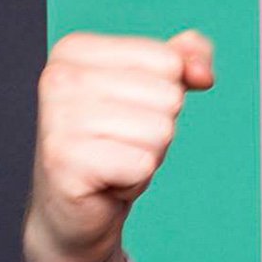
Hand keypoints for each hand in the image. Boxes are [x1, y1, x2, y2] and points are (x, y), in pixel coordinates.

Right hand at [23, 30, 213, 261]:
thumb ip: (184, 62)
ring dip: (148, 157)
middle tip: (121, 146)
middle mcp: (59, 77)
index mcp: (75, 49)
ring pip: (160, 131)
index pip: (168, 61)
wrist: (74, 212)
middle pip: (168, 97)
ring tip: (114, 164)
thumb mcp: (155, 95)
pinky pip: (143, 165)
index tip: (128, 116)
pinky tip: (107, 183)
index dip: (165, 97)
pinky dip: (136, 182)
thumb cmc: (114, 148)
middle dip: (158, 131)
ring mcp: (58, 119)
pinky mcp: (66, 161)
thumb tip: (203, 71)